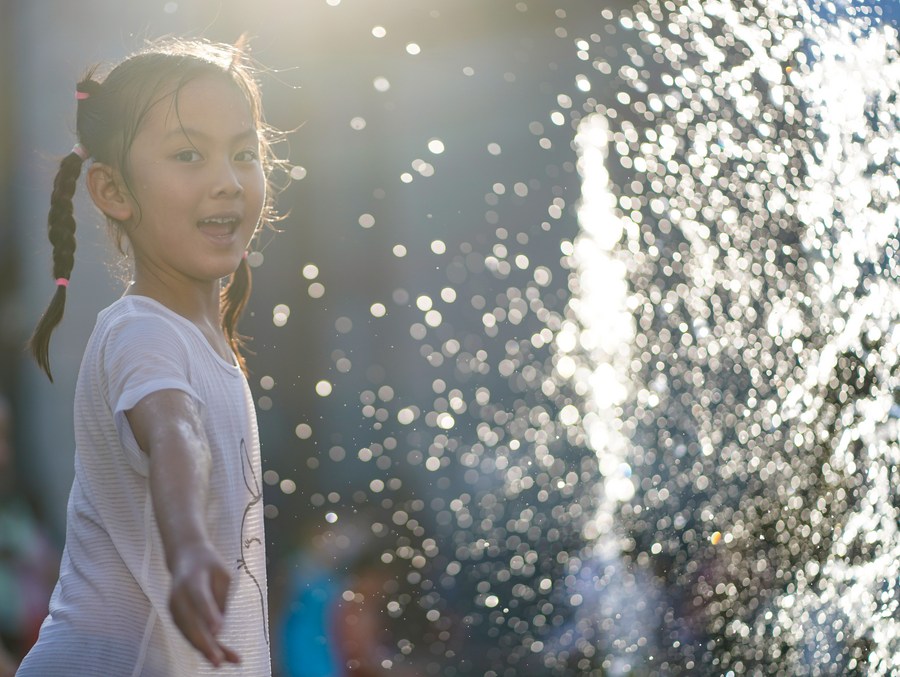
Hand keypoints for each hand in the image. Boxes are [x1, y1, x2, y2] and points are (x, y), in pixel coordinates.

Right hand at [168, 542, 240, 666]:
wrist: (185, 556)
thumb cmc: (209, 564)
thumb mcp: (223, 573)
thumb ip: (221, 598)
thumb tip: (218, 629)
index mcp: (192, 579)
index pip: (200, 598)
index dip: (208, 614)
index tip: (218, 631)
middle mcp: (178, 595)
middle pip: (190, 622)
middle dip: (204, 643)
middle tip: (219, 660)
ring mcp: (174, 607)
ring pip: (187, 633)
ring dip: (203, 650)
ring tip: (223, 662)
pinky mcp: (175, 616)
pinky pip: (188, 633)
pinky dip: (200, 646)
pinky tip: (217, 655)